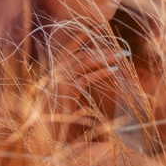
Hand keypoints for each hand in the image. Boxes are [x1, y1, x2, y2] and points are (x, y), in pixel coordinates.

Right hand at [45, 25, 127, 142]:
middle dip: (101, 49)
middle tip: (121, 50)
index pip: (71, 48)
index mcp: (56, 72)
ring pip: (84, 62)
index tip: (99, 27)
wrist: (44, 138)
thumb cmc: (55, 121)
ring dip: (104, 57)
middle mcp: (56, 73)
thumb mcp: (66, 99)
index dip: (83, 36)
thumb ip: (74, 85)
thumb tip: (90, 74)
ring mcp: (59, 80)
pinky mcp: (65, 91)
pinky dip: (100, 72)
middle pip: (81, 54)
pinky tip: (113, 70)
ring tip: (121, 57)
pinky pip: (85, 77)